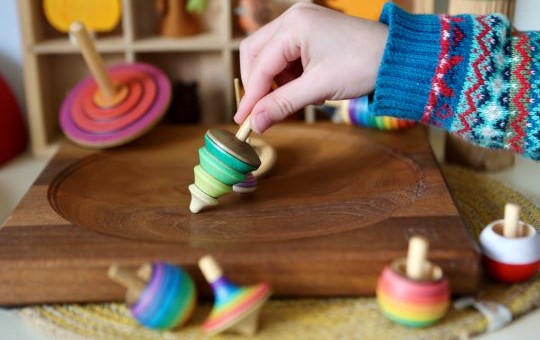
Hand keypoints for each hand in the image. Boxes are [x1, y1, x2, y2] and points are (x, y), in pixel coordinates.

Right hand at [234, 2, 388, 132]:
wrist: (399, 58)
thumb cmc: (364, 64)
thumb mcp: (319, 88)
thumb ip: (282, 104)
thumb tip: (255, 123)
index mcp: (294, 24)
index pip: (260, 64)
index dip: (251, 95)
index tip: (243, 120)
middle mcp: (294, 17)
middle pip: (257, 54)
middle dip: (259, 85)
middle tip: (262, 111)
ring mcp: (302, 23)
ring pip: (270, 57)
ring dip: (277, 82)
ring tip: (302, 98)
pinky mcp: (311, 33)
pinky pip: (287, 57)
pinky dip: (290, 77)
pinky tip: (309, 90)